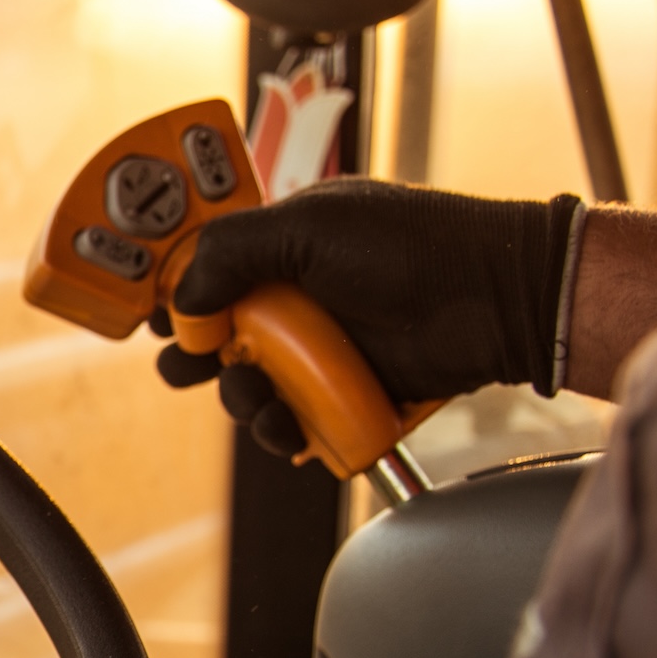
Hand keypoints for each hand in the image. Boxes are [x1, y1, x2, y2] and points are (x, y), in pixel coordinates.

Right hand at [160, 179, 582, 455]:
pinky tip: (288, 430)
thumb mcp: (311, 225)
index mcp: (280, 247)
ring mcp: (316, 351)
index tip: (159, 316)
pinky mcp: (340, 397)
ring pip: (246, 386)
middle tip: (189, 364)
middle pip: (214, 338)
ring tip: (258, 398)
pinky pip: (289, 424)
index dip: (175, 294)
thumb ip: (232, 250)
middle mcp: (292, 300)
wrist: (498, 299)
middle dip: (192, 356)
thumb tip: (180, 298)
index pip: (206, 270)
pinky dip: (279, 433)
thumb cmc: (414, 245)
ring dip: (239, 398)